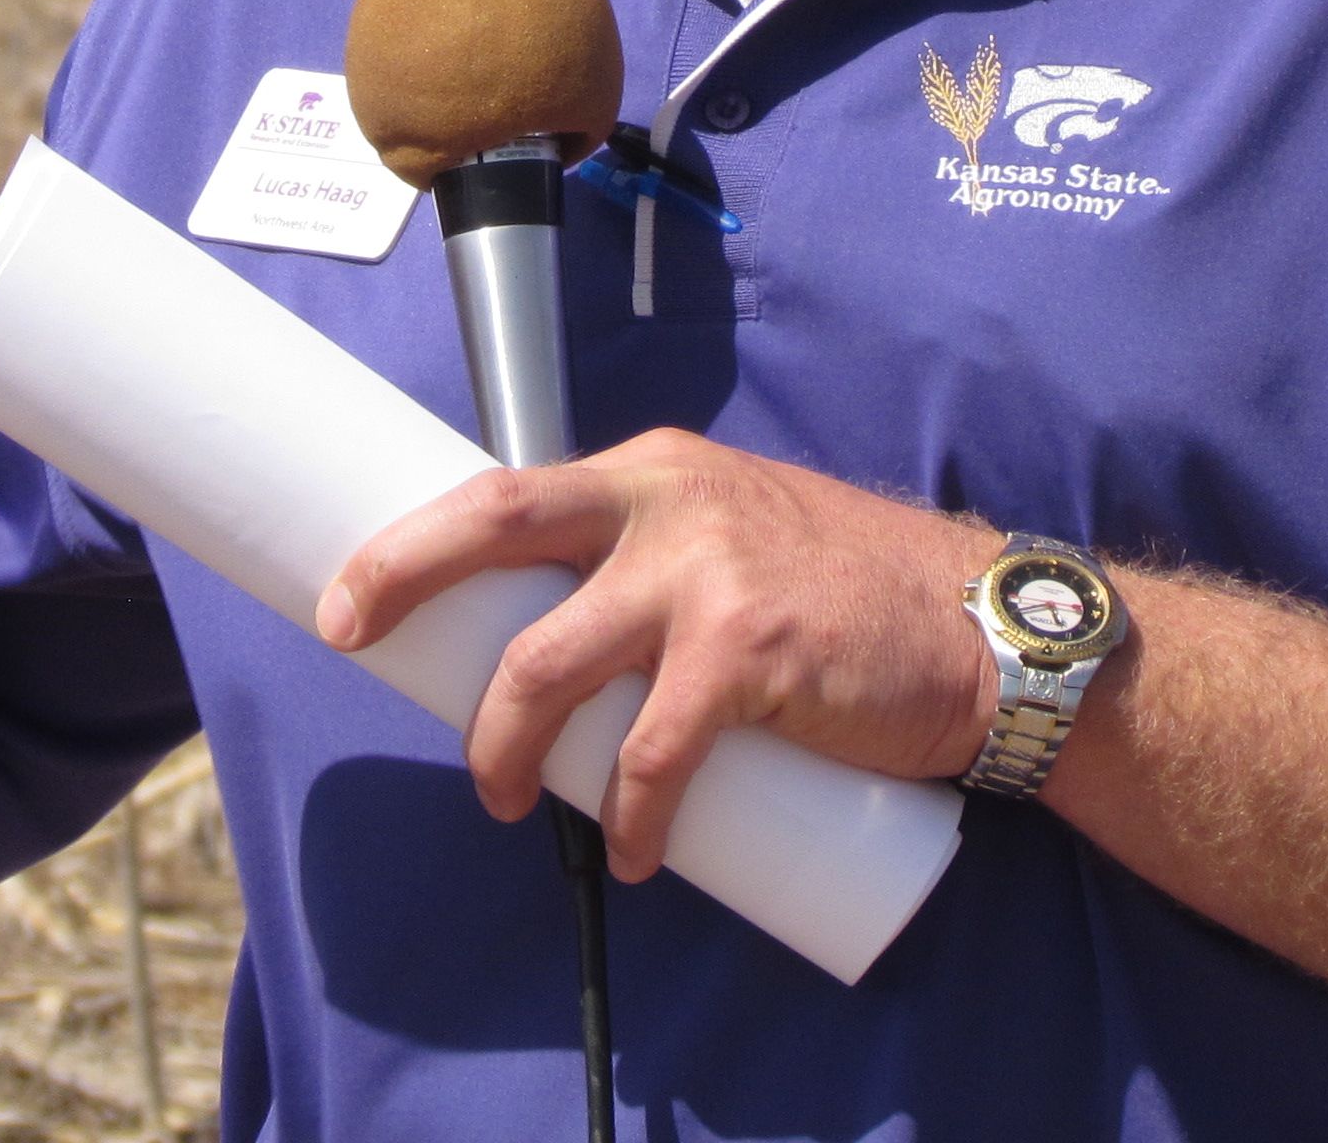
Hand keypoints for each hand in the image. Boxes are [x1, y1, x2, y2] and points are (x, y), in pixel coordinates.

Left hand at [316, 429, 1001, 879]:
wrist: (976, 626)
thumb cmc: (848, 595)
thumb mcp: (735, 536)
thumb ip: (652, 563)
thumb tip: (554, 636)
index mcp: (655, 475)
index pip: (509, 489)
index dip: (417, 538)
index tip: (351, 591)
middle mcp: (670, 505)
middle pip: (501, 525)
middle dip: (405, 576)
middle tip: (351, 635)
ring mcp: (708, 575)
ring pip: (552, 663)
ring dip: (507, 744)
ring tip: (509, 800)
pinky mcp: (752, 653)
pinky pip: (651, 754)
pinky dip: (628, 816)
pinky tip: (633, 853)